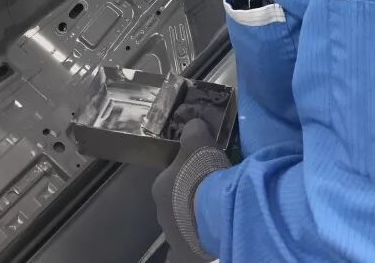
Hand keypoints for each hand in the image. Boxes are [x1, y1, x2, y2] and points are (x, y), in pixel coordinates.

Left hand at [152, 119, 229, 262]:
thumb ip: (193, 130)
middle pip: (176, 203)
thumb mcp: (198, 139)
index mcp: (160, 186)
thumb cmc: (202, 173)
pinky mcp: (183, 253)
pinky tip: (205, 239)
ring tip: (214, 214)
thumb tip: (193, 124)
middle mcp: (161, 212)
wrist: (214, 209)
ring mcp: (172, 235)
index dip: (186, 176)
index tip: (202, 174)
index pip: (171, 179)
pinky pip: (186, 249)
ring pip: (182, 225)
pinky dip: (193, 244)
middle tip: (210, 194)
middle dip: (189, 199)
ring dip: (194, 220)